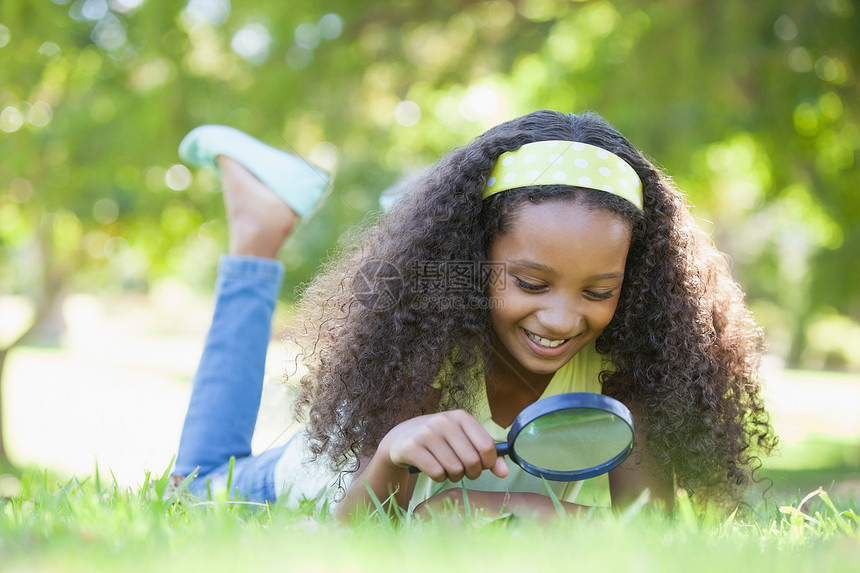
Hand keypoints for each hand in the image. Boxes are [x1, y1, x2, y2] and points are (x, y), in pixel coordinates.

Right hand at [378, 410, 508, 482]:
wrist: (401, 438)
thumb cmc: (439, 441)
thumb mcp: (463, 441)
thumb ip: (487, 455)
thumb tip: (505, 473)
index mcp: (461, 417)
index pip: (488, 446)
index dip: (488, 463)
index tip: (482, 466)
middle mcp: (444, 421)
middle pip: (472, 461)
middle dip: (471, 473)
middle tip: (463, 471)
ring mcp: (427, 433)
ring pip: (455, 469)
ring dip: (454, 476)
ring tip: (447, 469)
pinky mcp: (412, 447)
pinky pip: (437, 473)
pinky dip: (439, 478)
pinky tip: (434, 470)